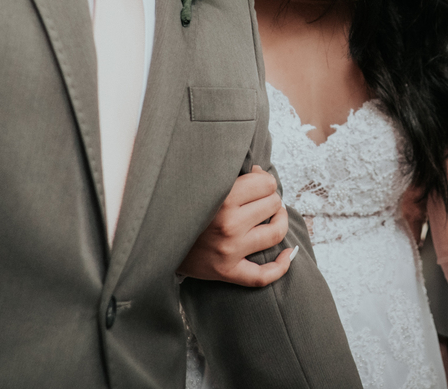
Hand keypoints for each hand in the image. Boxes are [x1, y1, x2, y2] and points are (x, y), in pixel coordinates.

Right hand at [177, 165, 295, 286]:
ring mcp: (229, 250)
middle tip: (262, 200)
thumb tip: (260, 172)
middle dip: (271, 199)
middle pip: (273, 205)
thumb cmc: (185, 208)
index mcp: (222, 198)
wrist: (157, 241)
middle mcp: (228, 225)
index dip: (265, 181)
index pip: (265, 184)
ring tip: (275, 217)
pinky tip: (289, 255)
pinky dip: (281, 266)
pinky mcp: (227, 272)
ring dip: (280, 222)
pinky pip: (262, 276)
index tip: (259, 183)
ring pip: (276, 233)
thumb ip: (231, 175)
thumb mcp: (204, 185)